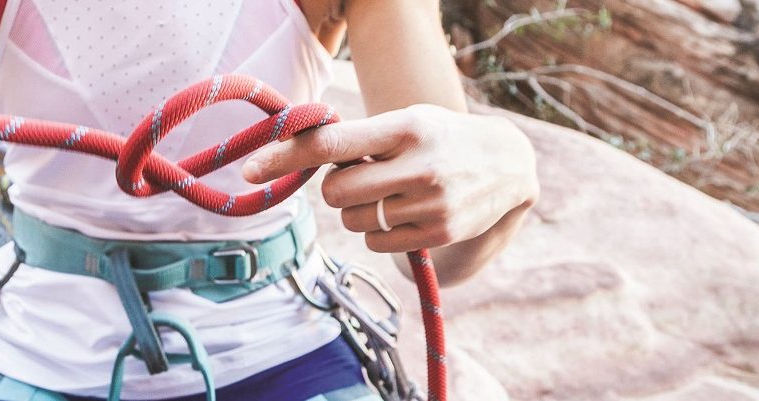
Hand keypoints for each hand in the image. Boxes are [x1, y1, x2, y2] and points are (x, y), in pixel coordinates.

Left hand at [243, 104, 538, 253]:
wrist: (508, 164)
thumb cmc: (439, 138)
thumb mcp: (406, 123)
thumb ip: (358, 138)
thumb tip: (295, 153)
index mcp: (404, 128)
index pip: (332, 143)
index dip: (286, 157)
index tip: (250, 170)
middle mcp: (419, 165)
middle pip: (335, 192)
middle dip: (336, 188)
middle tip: (360, 176)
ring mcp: (430, 202)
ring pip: (353, 220)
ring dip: (359, 210)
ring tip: (392, 192)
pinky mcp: (438, 233)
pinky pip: (375, 242)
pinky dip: (377, 231)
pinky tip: (404, 212)